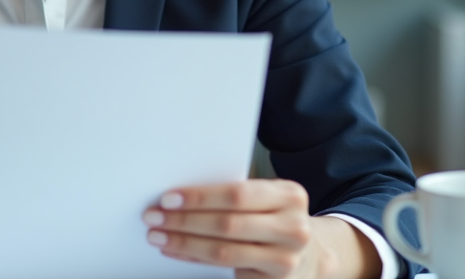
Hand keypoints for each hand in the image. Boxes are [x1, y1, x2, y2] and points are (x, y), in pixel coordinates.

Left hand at [142, 180, 377, 278]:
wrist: (311, 257)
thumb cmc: (275, 219)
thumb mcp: (268, 200)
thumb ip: (236, 196)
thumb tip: (178, 196)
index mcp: (290, 196)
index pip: (237, 194)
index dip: (199, 197)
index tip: (167, 198)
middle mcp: (294, 228)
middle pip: (228, 224)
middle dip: (184, 221)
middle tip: (152, 217)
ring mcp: (287, 260)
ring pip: (224, 251)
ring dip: (184, 243)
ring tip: (158, 235)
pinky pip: (225, 271)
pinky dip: (195, 259)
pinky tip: (176, 251)